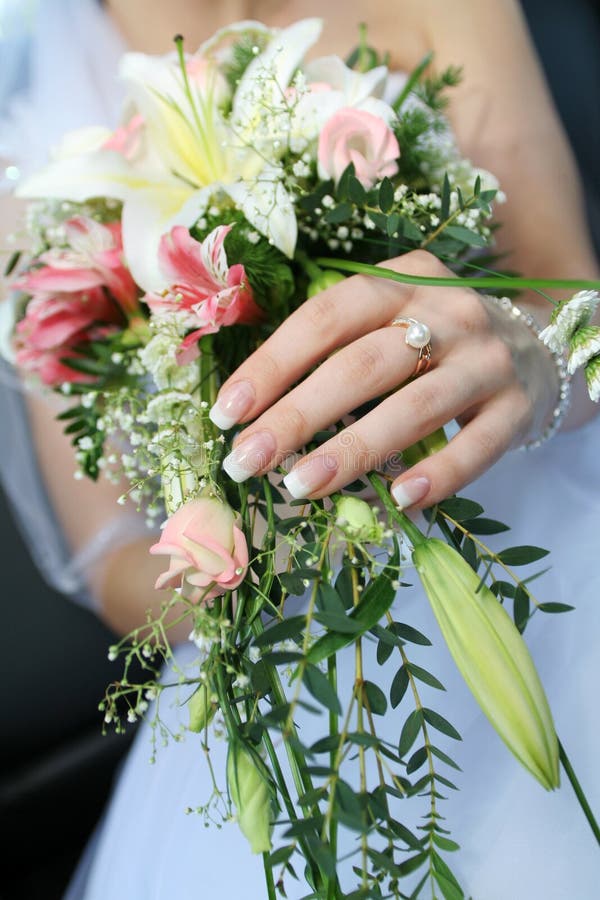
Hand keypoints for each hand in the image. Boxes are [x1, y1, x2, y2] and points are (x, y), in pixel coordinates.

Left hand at [209, 251, 558, 508]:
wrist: (538, 352)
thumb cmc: (436, 343)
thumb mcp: (390, 320)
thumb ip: (334, 348)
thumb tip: (251, 412)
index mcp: (401, 281)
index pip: (326, 317)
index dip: (272, 364)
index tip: (227, 413)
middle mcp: (447, 313)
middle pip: (361, 365)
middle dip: (296, 416)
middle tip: (247, 461)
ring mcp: (487, 359)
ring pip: (414, 408)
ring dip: (352, 451)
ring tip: (301, 487)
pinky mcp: (517, 407)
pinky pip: (476, 446)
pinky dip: (436, 475)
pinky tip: (398, 501)